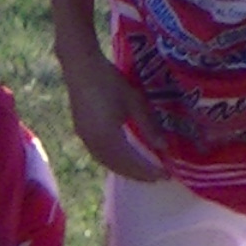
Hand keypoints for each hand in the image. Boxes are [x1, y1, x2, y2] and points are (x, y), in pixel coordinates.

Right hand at [60, 55, 168, 181]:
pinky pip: (99, 155)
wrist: (80, 68)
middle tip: (157, 177)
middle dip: (138, 174)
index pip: (131, 161)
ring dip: (125, 170)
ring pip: (106, 162)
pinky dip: (114, 162)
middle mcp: (93, 143)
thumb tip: (163, 147)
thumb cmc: (109, 81)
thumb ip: (148, 126)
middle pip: (117, 166)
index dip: (148, 170)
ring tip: (142, 172)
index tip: (165, 175)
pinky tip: (123, 159)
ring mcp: (85, 138)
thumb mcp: (134, 102)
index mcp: (107, 137)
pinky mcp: (82, 132)